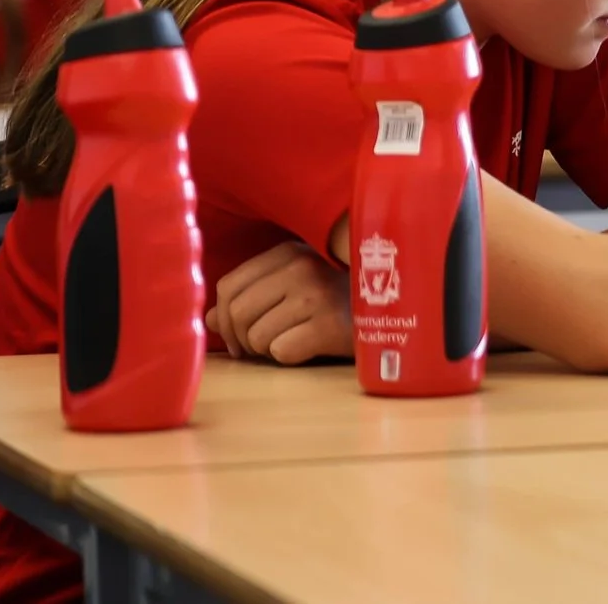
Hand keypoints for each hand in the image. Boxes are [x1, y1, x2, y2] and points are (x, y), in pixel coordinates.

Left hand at [205, 242, 351, 364]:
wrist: (400, 309)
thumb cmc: (341, 298)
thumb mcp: (298, 285)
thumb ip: (253, 295)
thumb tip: (208, 318)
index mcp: (288, 252)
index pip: (228, 286)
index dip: (223, 317)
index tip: (238, 336)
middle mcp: (299, 267)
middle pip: (236, 313)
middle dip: (241, 339)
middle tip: (258, 349)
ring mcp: (314, 294)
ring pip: (256, 337)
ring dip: (268, 348)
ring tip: (295, 340)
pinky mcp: (327, 324)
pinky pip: (281, 351)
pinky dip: (291, 356)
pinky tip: (312, 346)